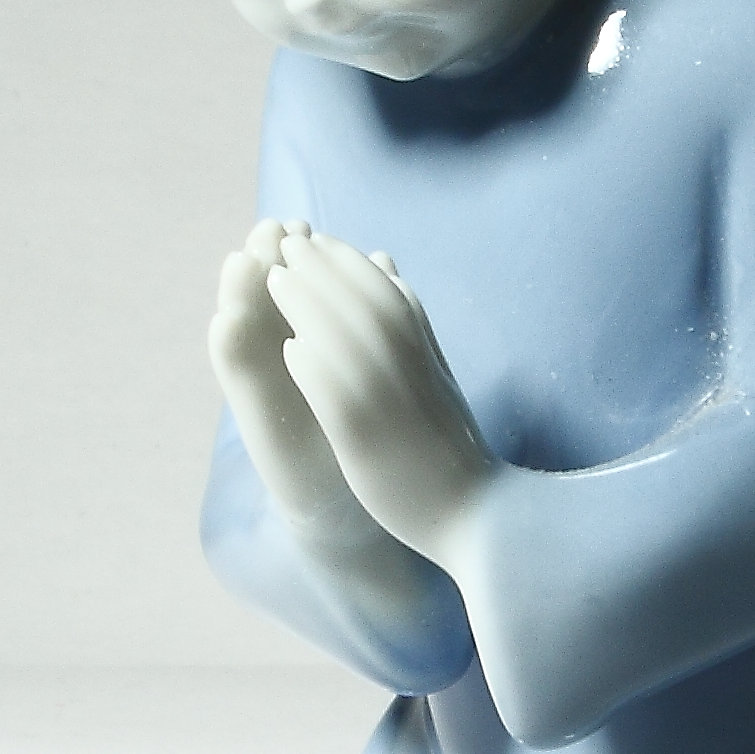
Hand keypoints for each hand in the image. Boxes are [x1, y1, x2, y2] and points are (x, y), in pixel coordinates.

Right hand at [208, 219, 353, 526]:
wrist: (352, 501)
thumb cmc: (360, 427)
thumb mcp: (371, 364)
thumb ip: (366, 313)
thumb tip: (384, 255)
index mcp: (310, 337)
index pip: (298, 285)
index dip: (297, 256)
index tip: (301, 222)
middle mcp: (279, 354)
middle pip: (265, 297)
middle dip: (266, 261)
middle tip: (268, 228)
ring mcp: (264, 385)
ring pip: (245, 328)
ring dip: (239, 293)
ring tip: (240, 260)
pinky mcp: (255, 419)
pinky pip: (238, 378)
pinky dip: (230, 348)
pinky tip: (225, 323)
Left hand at [265, 231, 495, 565]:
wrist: (480, 512)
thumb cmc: (451, 449)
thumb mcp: (436, 375)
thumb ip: (412, 329)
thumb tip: (391, 274)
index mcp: (425, 352)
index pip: (383, 290)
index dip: (347, 262)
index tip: (319, 241)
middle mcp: (409, 367)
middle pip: (360, 301)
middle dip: (322, 266)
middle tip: (288, 241)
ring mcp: (389, 400)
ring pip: (345, 338)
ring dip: (308, 304)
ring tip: (275, 278)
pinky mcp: (370, 438)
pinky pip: (339, 395)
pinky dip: (315, 367)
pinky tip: (289, 350)